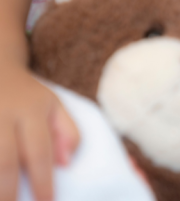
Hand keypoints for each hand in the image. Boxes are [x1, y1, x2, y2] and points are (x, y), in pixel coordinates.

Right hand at [0, 68, 79, 200]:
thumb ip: (67, 132)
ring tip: (2, 198)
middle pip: (4, 159)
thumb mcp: (54, 105)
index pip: (39, 151)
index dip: (42, 181)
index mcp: (31, 109)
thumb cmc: (27, 95)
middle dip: (8, 191)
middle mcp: (2, 113)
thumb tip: (66, 164)